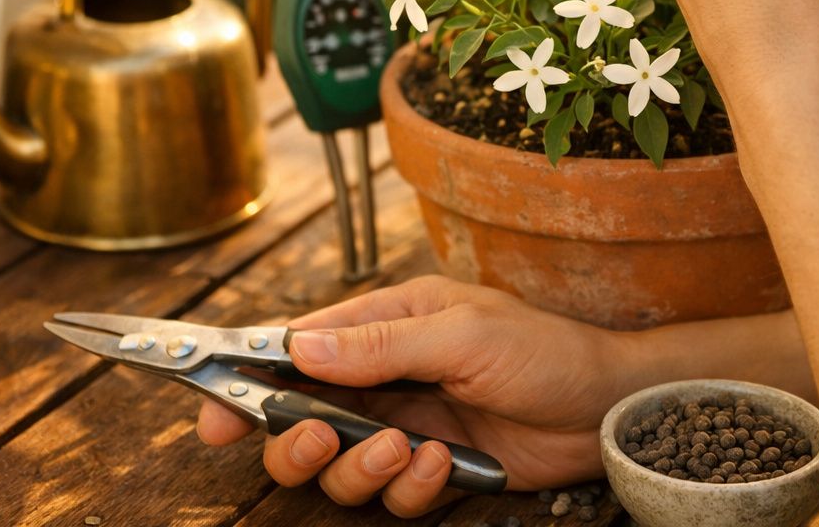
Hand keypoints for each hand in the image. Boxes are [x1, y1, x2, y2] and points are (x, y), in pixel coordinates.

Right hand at [196, 276, 632, 516]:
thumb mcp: (462, 334)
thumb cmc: (544, 351)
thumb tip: (298, 349)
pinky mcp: (431, 469)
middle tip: (321, 439)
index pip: (297, 348)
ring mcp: (406, 424)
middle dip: (298, 440)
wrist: (606, 407)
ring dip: (360, 467)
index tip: (213, 410)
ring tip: (406, 449)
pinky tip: (444, 464)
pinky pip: (390, 494)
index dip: (249, 377)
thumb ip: (379, 347)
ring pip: (338, 467)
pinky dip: (410, 487)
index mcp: (386, 325)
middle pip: (300, 419)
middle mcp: (386, 376)